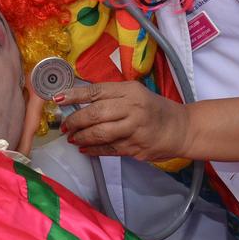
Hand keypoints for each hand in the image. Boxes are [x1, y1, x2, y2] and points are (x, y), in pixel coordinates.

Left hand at [58, 81, 190, 162]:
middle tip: (65, 126)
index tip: (57, 99)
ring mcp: (135, 129)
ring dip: (81, 137)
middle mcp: (132, 108)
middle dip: (75, 121)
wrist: (181, 128)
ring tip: (72, 138)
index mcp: (130, 90)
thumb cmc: (154, 109)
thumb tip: (79, 101)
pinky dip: (93, 149)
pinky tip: (84, 148)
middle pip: (95, 113)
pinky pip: (108, 149)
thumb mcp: (135, 93)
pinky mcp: (136, 147)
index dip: (74, 95)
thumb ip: (111, 95)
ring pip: (100, 133)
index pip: (96, 91)